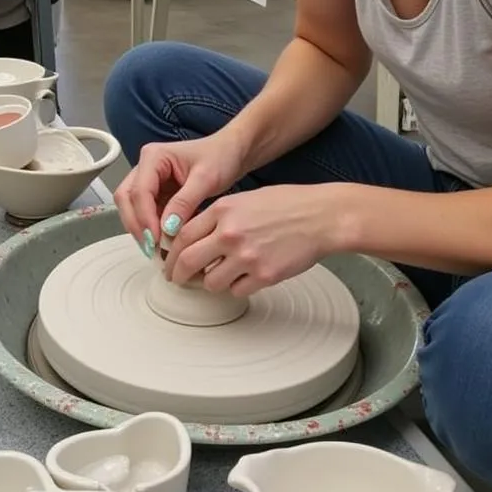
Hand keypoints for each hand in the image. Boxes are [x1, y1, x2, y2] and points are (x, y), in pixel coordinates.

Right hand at [113, 130, 247, 252]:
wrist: (231, 153)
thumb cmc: (220, 157)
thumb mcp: (206, 179)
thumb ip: (185, 202)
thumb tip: (166, 228)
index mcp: (153, 157)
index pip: (139, 191)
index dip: (144, 217)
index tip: (155, 239)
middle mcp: (145, 167)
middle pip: (126, 199)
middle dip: (137, 225)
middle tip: (152, 248)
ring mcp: (149, 181)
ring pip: (133, 208)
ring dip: (142, 229)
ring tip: (158, 250)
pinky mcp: (156, 195)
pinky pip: (147, 214)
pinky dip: (153, 229)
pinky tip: (166, 243)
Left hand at [164, 184, 339, 296]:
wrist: (321, 217)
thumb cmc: (287, 205)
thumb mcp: (245, 199)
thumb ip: (217, 217)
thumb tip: (193, 238)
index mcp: (223, 210)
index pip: (182, 235)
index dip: (171, 253)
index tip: (170, 261)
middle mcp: (230, 233)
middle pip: (187, 261)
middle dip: (178, 274)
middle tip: (178, 279)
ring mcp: (246, 256)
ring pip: (211, 282)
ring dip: (212, 282)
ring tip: (224, 274)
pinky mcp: (264, 275)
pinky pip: (237, 291)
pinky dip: (238, 287)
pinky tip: (248, 276)